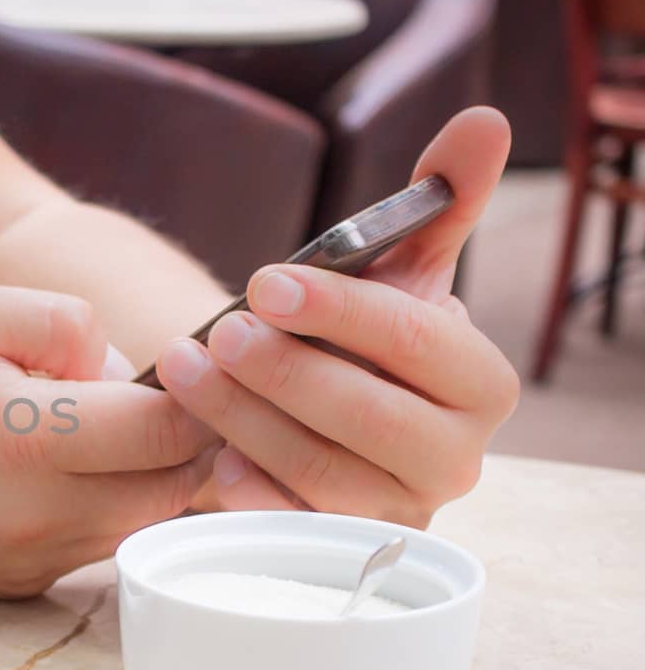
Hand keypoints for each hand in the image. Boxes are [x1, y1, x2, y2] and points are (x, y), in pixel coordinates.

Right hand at [0, 284, 217, 597]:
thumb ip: (64, 322)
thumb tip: (127, 372)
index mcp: (28, 445)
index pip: (169, 434)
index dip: (198, 397)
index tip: (184, 369)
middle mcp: (39, 518)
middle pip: (174, 489)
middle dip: (186, 443)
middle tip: (157, 398)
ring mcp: (32, 561)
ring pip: (142, 523)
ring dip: (146, 478)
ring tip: (100, 429)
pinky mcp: (24, 585)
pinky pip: (98, 545)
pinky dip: (104, 507)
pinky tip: (62, 468)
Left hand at [154, 107, 519, 526]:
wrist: (317, 410)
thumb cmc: (358, 333)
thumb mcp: (396, 268)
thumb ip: (438, 199)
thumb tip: (484, 120)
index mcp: (482, 384)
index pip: (421, 342)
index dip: (342, 310)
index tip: (266, 280)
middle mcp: (455, 459)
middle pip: (371, 418)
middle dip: (286, 372)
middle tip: (218, 332)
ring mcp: (397, 511)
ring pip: (320, 472)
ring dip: (243, 418)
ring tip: (185, 368)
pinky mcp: (340, 549)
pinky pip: (292, 530)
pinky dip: (249, 492)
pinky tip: (209, 454)